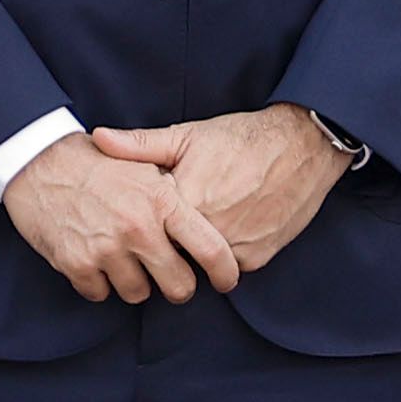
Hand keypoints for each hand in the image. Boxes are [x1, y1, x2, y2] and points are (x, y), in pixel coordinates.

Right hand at [2, 134, 223, 304]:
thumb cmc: (94, 163)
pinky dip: (99, 282)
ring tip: (123, 257)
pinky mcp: (76, 264)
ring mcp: (106, 248)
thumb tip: (208, 221)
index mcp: (162, 201)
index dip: (225, 273)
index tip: (226, 281)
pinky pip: (100, 294)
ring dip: (133, 282)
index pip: (210, 249)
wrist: (36, 161)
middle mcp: (138, 228)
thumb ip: (173, 196)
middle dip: (177, 286)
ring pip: (138, 294)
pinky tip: (94, 257)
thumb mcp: (142, 165)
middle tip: (169, 276)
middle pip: (179, 286)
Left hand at [85, 107, 349, 288]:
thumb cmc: (242, 137)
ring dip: (193, 252)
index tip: (136, 214)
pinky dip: (222, 254)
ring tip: (198, 227)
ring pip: (197, 265)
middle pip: (169, 252)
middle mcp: (208, 229)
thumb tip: (97, 138)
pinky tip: (226, 228)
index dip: (139, 222)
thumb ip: (140, 145)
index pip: (144, 228)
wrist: (303, 146)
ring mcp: (234, 247)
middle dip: (164, 242)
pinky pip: (228, 266)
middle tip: (167, 226)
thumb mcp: (188, 135)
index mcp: (183, 200)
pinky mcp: (257, 257)